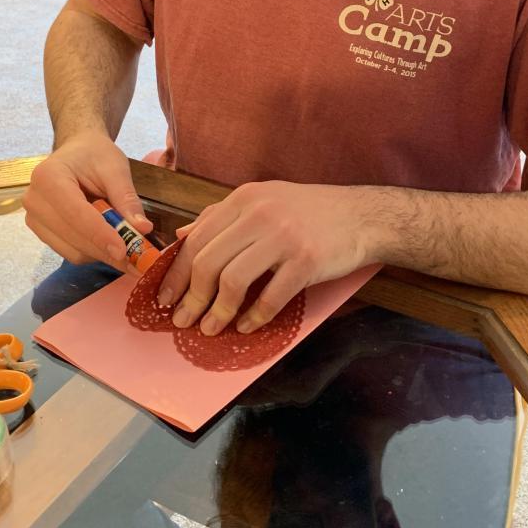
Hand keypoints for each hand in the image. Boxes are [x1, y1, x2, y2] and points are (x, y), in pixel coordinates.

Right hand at [23, 132, 152, 266]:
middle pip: (73, 237)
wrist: (77, 152)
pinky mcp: (42, 233)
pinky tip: (109, 242)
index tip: (124, 251)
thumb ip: (127, 198)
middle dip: (105, 249)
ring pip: (72, 251)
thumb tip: (142, 229)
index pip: (76, 214)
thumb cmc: (95, 155)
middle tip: (136, 259)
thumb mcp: (116, 168)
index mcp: (49, 177)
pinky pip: (71, 253)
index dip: (100, 235)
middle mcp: (35, 201)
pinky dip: (94, 252)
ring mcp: (34, 219)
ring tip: (128, 248)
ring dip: (102, 254)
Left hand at [158, 182, 373, 336]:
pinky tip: (247, 326)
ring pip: (233, 281)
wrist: (362, 215)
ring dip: (218, 312)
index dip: (176, 273)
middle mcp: (260, 214)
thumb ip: (222, 217)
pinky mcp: (306, 260)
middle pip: (209, 262)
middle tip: (183, 321)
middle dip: (191, 298)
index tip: (165, 298)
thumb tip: (182, 238)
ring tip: (211, 329)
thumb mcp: (263, 201)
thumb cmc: (310, 212)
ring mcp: (284, 237)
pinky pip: (270, 296)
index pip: (196, 239)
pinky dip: (254, 317)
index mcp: (244, 199)